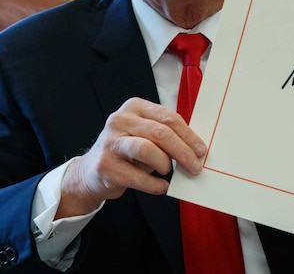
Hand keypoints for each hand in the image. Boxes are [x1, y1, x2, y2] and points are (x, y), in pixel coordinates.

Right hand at [56, 98, 206, 217]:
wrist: (92, 171)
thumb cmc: (126, 151)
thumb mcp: (144, 134)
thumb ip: (165, 135)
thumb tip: (195, 149)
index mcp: (134, 107)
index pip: (168, 117)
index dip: (188, 135)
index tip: (201, 150)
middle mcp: (120, 120)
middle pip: (160, 132)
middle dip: (182, 151)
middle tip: (195, 166)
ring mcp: (111, 142)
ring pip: (147, 149)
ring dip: (165, 164)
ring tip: (169, 172)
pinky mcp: (106, 165)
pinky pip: (138, 177)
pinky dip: (155, 185)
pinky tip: (161, 186)